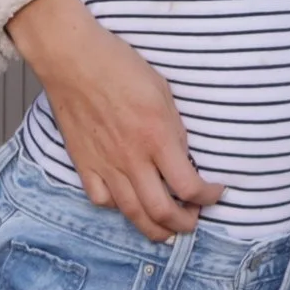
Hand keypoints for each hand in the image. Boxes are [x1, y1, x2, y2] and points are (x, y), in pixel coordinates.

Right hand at [8, 0, 224, 241]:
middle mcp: (132, 159)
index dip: (208, 197)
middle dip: (184, 224)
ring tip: (167, 227)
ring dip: (155, 228)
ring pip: (133, 215)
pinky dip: (118, 209)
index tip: (215, 192)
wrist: (73, 60)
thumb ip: (174, 129)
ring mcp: (105, 165)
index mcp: (157, 137)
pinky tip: (128, 202)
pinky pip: (102, 201)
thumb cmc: (119, 66)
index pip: (189, 187)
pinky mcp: (84, 165)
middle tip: (193, 219)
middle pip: (162, 212)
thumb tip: (183, 157)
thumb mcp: (163, 91)